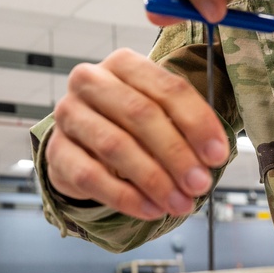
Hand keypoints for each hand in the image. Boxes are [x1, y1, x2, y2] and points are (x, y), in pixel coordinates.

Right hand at [45, 48, 229, 219]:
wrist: (84, 143)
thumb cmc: (130, 123)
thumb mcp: (160, 113)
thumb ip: (185, 126)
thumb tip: (214, 156)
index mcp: (123, 63)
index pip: (167, 88)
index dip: (197, 122)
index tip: (218, 155)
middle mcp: (91, 81)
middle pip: (140, 113)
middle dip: (176, 153)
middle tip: (200, 184)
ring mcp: (68, 114)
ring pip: (115, 145)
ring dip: (154, 179)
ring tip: (180, 203)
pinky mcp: (56, 150)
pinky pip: (90, 176)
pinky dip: (125, 197)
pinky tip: (150, 209)